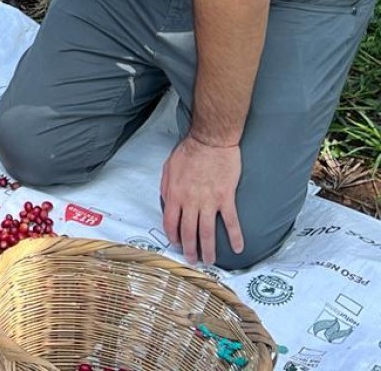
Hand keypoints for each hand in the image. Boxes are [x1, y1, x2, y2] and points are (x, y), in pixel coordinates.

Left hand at [161, 134, 243, 264]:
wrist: (210, 142)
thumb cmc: (188, 152)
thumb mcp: (167, 168)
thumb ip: (166, 188)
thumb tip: (166, 203)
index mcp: (174, 195)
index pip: (171, 223)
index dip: (173, 236)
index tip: (177, 244)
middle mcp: (190, 202)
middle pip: (189, 232)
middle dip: (190, 249)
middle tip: (193, 261)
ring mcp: (208, 202)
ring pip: (207, 232)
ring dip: (209, 249)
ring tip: (210, 261)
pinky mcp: (225, 198)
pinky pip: (230, 221)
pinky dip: (235, 236)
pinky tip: (238, 248)